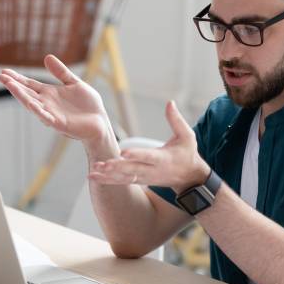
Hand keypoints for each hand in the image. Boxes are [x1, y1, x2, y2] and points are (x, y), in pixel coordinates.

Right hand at [0, 54, 111, 144]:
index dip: (18, 79)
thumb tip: (47, 57)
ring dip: (21, 95)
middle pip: (27, 93)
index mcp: (50, 93)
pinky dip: (38, 110)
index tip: (4, 72)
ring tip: (10, 85)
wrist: (100, 122)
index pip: (30, 85)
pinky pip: (46, 117)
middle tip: (1, 76)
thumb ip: (61, 72)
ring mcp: (51, 114)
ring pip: (32, 104)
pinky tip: (30, 103)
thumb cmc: (88, 105)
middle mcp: (47, 103)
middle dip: (14, 85)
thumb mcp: (74, 83)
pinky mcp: (59, 124)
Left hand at [88, 100, 210, 191]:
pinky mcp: (140, 180)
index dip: (137, 154)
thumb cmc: (187, 153)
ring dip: (108, 175)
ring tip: (94, 170)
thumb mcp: (187, 136)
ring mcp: (145, 177)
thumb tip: (169, 102)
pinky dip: (108, 180)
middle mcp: (153, 170)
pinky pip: (122, 181)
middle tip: (102, 164)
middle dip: (117, 167)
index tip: (123, 152)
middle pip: (133, 169)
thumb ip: (176, 120)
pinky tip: (93, 176)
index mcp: (164, 158)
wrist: (189, 178)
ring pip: (125, 177)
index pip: (148, 156)